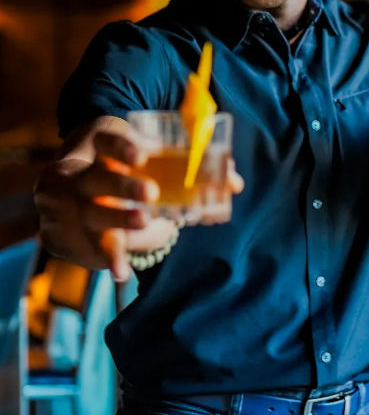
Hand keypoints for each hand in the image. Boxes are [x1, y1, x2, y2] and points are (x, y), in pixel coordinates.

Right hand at [76, 131, 243, 281]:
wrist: (94, 197)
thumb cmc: (138, 173)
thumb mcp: (159, 165)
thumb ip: (196, 170)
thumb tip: (235, 183)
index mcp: (107, 153)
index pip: (106, 142)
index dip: (121, 147)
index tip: (143, 155)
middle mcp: (91, 178)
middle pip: (99, 178)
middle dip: (124, 184)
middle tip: (152, 192)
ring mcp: (87, 207)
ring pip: (95, 212)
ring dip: (120, 216)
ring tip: (144, 220)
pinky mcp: (93, 234)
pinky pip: (100, 246)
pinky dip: (113, 258)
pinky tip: (122, 271)